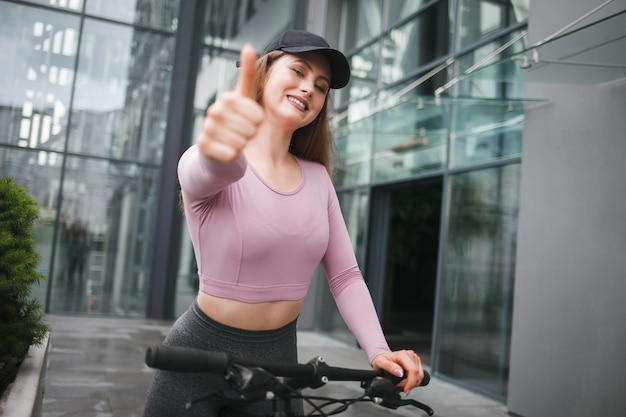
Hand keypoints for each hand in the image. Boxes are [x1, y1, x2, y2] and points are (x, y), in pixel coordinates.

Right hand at [197, 43, 263, 161]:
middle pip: (250, 129)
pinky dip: (233, 155)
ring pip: (241, 143)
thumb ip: (247, 73)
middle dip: (251, 134)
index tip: (252, 120)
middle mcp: (213, 111)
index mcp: (226, 98)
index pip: (256, 114)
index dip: (258, 121)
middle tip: (242, 132)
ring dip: (242, 144)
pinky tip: (226, 149)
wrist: (219, 145)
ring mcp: (207, 128)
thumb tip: (247, 46)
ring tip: (234, 139)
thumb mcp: (244, 97)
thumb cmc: (236, 120)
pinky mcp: (203, 146)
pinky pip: (231, 154)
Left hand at [371, 349, 423, 394]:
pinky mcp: (416, 363)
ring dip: (412, 384)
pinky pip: (419, 375)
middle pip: (418, 374)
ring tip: (401, 384)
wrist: (382, 358)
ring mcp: (414, 359)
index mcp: (403, 355)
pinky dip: (413, 381)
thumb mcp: (380, 363)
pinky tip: (405, 382)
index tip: (405, 389)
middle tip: (400, 387)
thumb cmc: (381, 360)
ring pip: (419, 376)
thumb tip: (399, 373)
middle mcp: (411, 355)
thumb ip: (389, 367)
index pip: (413, 370)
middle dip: (410, 384)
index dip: (410, 382)